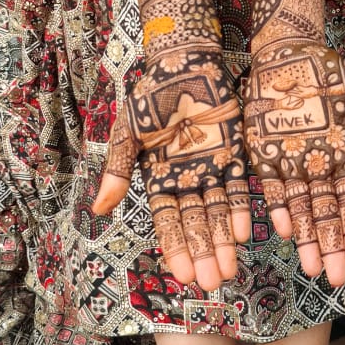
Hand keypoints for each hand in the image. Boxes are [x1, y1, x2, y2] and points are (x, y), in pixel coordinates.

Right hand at [93, 48, 250, 291]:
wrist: (184, 60)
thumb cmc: (150, 94)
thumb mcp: (128, 132)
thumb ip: (117, 170)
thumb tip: (98, 210)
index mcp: (158, 178)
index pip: (167, 221)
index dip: (175, 247)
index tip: (181, 275)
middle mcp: (186, 180)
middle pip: (196, 224)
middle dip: (203, 253)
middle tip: (212, 283)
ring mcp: (212, 169)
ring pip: (219, 212)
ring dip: (224, 241)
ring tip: (230, 270)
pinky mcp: (234, 154)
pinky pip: (240, 186)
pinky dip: (242, 208)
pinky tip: (245, 232)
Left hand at [243, 41, 344, 288]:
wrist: (285, 52)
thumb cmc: (327, 70)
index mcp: (343, 155)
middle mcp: (318, 166)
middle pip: (326, 215)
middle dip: (330, 247)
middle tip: (334, 278)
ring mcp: (290, 163)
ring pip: (300, 210)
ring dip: (306, 239)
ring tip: (310, 269)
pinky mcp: (264, 155)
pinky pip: (271, 188)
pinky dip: (277, 208)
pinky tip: (284, 231)